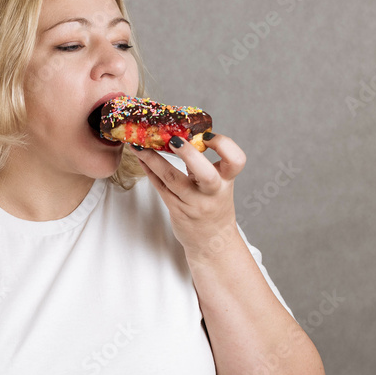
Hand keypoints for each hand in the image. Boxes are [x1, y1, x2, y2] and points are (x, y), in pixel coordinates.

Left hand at [129, 133, 245, 260]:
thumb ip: (204, 162)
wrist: (212, 241)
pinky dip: (149, 170)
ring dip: (153, 159)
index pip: (236, 160)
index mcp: (227, 181)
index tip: (206, 136)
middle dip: (189, 154)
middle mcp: (212, 193)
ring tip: (140, 145)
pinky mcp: (177, 210)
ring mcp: (194, 204)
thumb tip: (181, 133)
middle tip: (173, 139)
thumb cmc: (213, 205)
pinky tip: (140, 158)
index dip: (224, 145)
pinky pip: (160, 187)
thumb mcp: (218, 183)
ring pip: (172, 179)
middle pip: (206, 174)